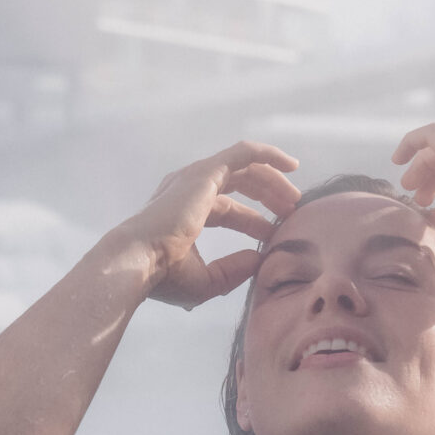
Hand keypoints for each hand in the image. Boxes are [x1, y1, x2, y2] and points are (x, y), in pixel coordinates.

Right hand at [118, 140, 300, 309]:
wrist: (138, 262)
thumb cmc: (163, 276)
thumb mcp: (205, 281)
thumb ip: (232, 271)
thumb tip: (258, 259)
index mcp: (185, 212)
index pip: (227, 209)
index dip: (253, 221)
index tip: (275, 236)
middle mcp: (189, 190)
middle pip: (238, 183)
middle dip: (267, 195)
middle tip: (292, 210)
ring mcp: (196, 178)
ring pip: (244, 167)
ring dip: (272, 180)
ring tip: (295, 198)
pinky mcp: (206, 172)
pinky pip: (243, 153)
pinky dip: (268, 154)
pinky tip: (291, 165)